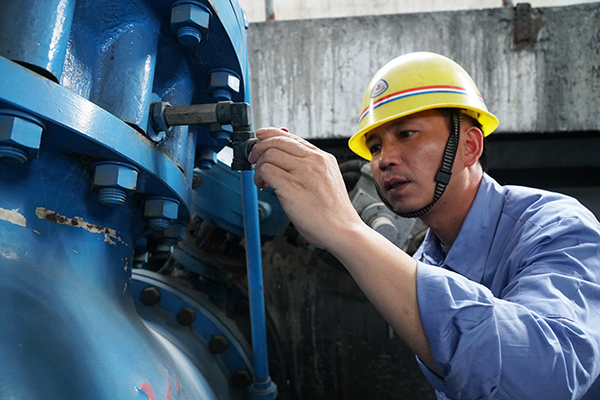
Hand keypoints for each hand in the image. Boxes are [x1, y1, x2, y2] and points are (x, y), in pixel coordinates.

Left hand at [248, 128, 362, 249]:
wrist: (342, 230)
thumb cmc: (334, 214)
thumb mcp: (327, 181)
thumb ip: (309, 169)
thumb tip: (285, 164)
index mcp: (323, 158)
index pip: (292, 138)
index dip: (272, 135)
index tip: (262, 137)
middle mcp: (314, 160)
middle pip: (278, 141)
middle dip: (259, 148)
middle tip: (253, 158)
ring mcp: (303, 172)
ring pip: (269, 154)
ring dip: (258, 165)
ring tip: (261, 179)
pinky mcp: (291, 185)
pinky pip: (266, 170)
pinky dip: (258, 177)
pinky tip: (263, 186)